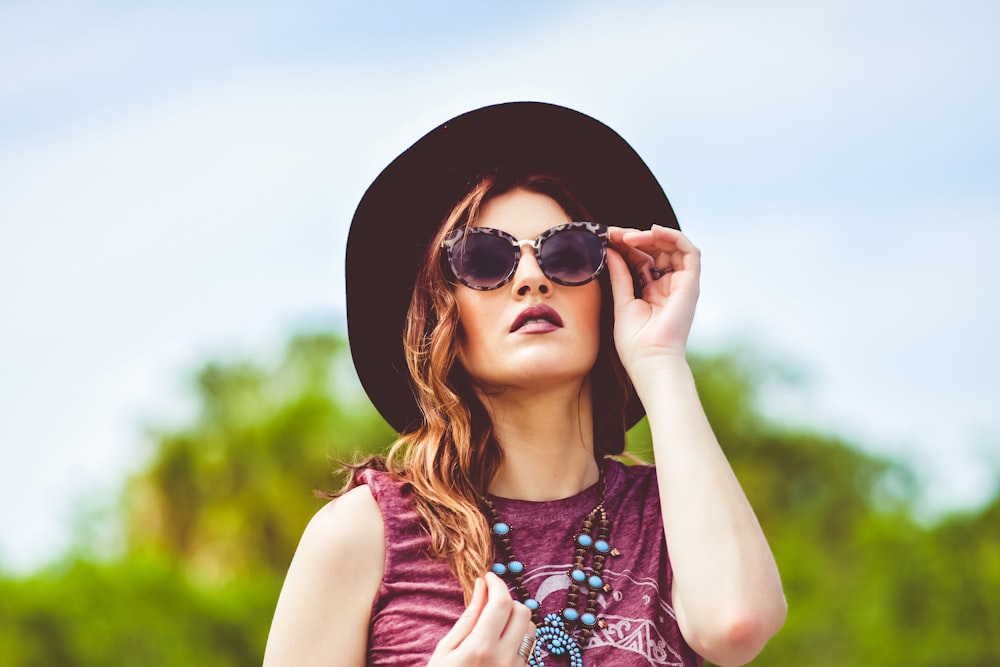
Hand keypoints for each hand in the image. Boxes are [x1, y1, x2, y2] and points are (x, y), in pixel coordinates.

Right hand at [428, 572, 536, 665]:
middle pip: (523, 612)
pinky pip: (528, 648)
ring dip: (516, 620)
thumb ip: (469, 615)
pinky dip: (516, 638)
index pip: (502, 602)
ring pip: (531, 629)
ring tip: (494, 625)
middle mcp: (505, 659)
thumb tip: (482, 585)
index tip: (489, 577)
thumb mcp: (446, 649)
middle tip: (490, 603)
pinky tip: (498, 644)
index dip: (497, 583)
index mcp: (481, 648)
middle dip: (508, 601)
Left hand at [606, 224, 701, 378]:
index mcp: (652, 292)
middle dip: (634, 238)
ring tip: (627, 236)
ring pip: (673, 247)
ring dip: (651, 236)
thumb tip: (612, 251)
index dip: (625, 247)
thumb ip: (620, 276)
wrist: (650, 360)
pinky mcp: (691, 284)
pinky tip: (653, 232)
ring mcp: (681, 284)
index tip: (605, 239)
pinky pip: (689, 252)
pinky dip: (674, 236)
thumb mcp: (622, 302)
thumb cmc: (635, 343)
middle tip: (613, 234)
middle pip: (656, 251)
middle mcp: (668, 286)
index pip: (642, 260)